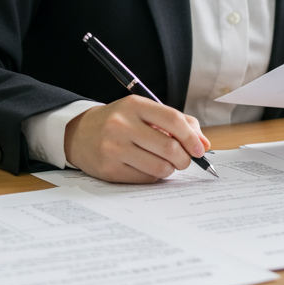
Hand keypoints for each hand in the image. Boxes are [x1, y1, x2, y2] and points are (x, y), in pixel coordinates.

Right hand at [63, 95, 210, 182]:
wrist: (79, 134)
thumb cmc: (119, 122)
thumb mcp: (143, 112)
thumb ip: (177, 123)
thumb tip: (204, 144)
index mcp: (134, 105)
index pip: (173, 120)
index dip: (191, 137)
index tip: (199, 149)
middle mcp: (122, 125)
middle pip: (169, 147)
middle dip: (184, 159)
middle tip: (184, 160)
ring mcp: (114, 148)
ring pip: (160, 167)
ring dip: (170, 169)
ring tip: (165, 164)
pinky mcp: (110, 169)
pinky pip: (145, 179)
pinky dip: (154, 176)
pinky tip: (147, 167)